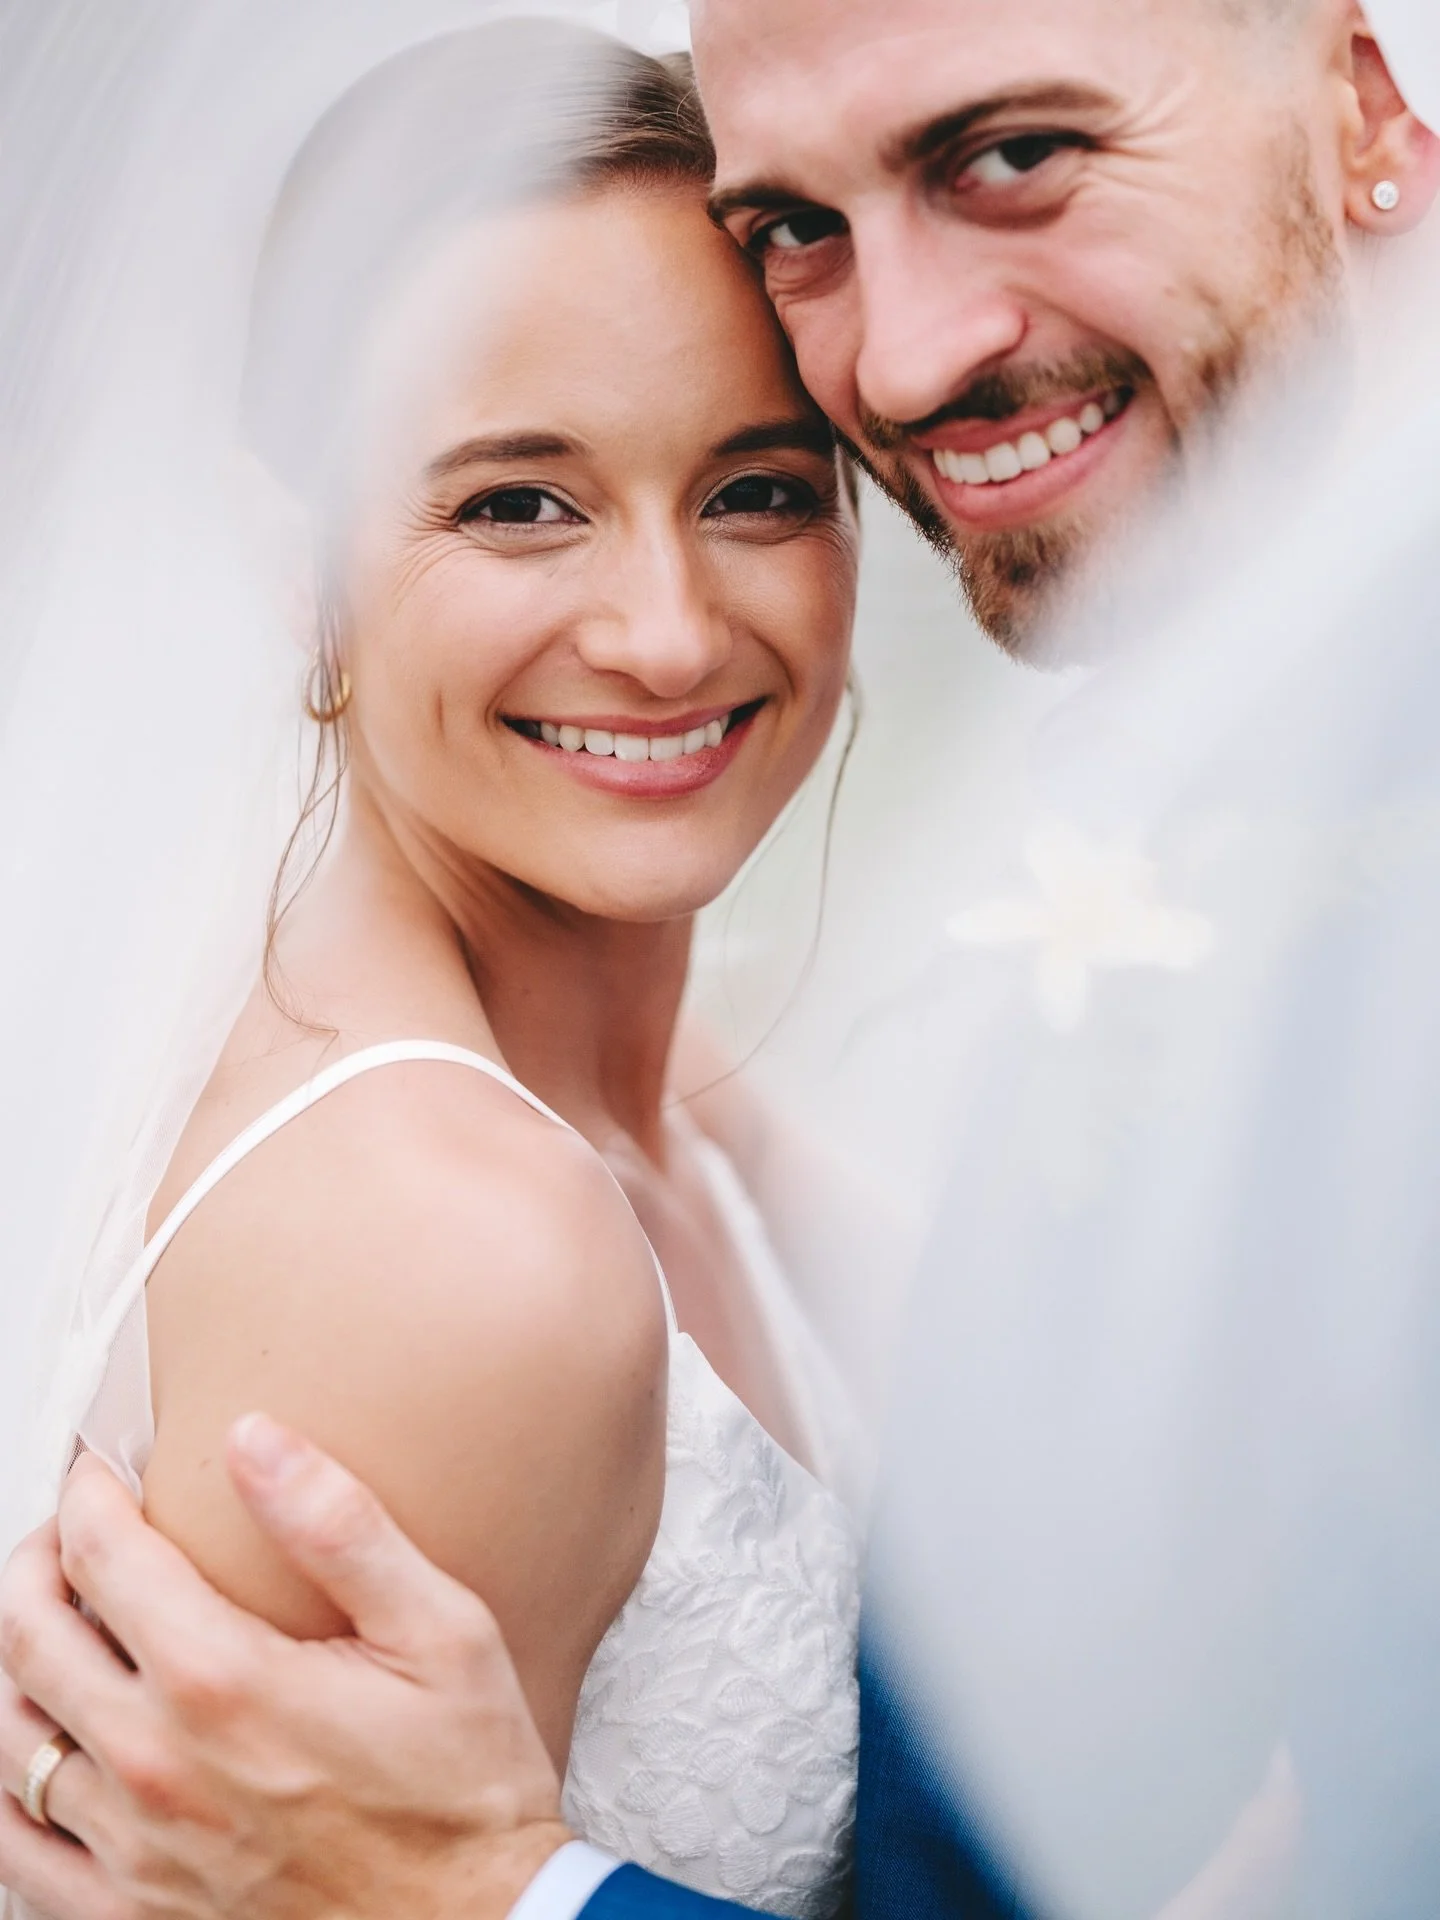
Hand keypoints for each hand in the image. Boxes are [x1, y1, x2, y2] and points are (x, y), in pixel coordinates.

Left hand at [0, 1421, 571, 1919]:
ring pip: (8, 1735)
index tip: (104, 1471)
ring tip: (59, 1620)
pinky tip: (46, 1744)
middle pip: (27, 1634)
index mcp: (225, 1683)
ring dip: (20, 1658)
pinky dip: (9, 1783)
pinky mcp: (128, 1917)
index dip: (90, 1494)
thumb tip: (256, 1440)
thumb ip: (339, 1527)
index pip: (102, 1557)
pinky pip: (16, 1847)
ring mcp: (132, 1851)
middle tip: (72, 1531)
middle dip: (39, 1559)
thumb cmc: (462, 1790)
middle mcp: (156, 1767)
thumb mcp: (440, 1629)